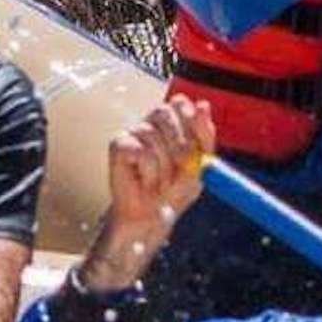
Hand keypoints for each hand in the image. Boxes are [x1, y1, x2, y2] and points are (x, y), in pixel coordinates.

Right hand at [76, 97, 212, 292]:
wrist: (150, 218)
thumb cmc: (173, 192)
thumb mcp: (199, 166)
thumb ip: (204, 136)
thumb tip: (203, 104)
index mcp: (171, 124)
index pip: (179, 103)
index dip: (190, 119)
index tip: (198, 142)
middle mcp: (150, 124)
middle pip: (164, 112)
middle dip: (179, 143)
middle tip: (182, 168)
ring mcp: (132, 133)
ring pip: (152, 136)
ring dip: (163, 167)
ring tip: (160, 183)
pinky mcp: (117, 145)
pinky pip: (140, 151)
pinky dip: (148, 172)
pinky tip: (144, 182)